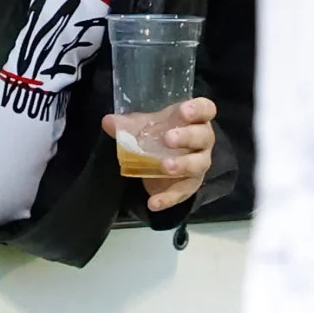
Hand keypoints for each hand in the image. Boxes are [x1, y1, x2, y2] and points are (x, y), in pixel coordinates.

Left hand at [103, 95, 221, 213]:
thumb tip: (108, 122)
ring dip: (182, 165)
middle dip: (186, 137)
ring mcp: (199, 164)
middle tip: (167, 139)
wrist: (162, 161)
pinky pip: (182, 192)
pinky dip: (168, 198)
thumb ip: (127, 124)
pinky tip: (153, 202)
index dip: (197, 110)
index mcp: (194, 119)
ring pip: (198, 164)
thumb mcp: (143, 126)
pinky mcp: (190, 185)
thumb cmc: (159, 134)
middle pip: (203, 137)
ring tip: (164, 166)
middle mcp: (202, 141)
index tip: (184, 111)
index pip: (205, 109)